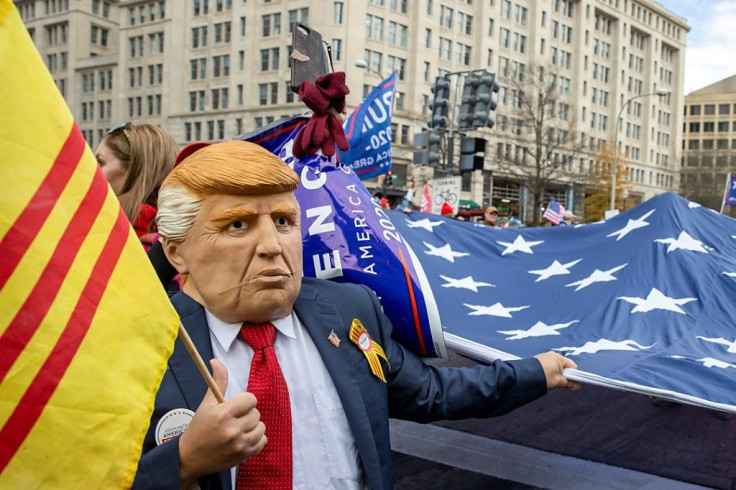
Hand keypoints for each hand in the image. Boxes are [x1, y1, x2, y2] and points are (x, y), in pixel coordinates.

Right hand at [178, 359, 266, 486]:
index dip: (244, 401)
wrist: (190, 458)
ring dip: (253, 426)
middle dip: (247, 414)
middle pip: (256, 413)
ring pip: (261, 427)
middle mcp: (232, 430)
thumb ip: (217, 382)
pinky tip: (244, 438)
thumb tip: (216, 361)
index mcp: (222, 414)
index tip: (236, 406)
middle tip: (234, 419)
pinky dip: (256, 439)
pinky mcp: (244, 456)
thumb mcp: (206, 404)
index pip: (250, 399)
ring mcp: (239, 445)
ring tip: (239, 428)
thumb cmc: (198, 428)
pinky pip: (263, 441)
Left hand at [534, 351, 580, 390]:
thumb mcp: (558, 382)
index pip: (573, 366)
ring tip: (550, 380)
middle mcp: (552, 355)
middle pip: (564, 366)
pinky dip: (549, 372)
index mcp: (559, 358)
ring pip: (556, 367)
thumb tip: (577, 386)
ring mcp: (545, 356)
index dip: (574, 375)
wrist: (524, 375)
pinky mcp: (539, 360)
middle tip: (559, 382)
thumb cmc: (542, 377)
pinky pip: (548, 366)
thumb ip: (569, 384)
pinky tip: (544, 377)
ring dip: (556, 374)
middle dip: (564, 375)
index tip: (571, 383)